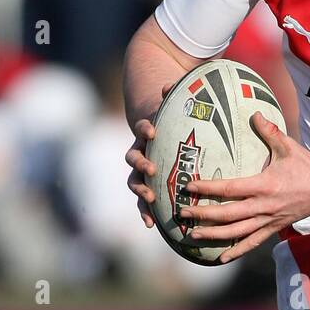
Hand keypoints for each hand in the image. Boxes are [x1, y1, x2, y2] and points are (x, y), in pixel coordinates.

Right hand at [125, 84, 171, 226]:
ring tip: (150, 200)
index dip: (145, 128)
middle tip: (151, 169)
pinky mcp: (146, 187)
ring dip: (141, 191)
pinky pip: (142, 201)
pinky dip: (144, 212)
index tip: (152, 131)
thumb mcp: (176, 109)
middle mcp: (139, 151)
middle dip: (141, 164)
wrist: (161, 135)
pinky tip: (151, 225)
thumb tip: (170, 83)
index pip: (141, 127)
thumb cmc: (175, 122)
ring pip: (134, 181)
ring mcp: (140, 171)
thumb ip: (174, 97)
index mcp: (146, 132)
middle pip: (133, 157)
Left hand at [179, 112, 309, 262]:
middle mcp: (264, 206)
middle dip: (203, 215)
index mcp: (264, 185)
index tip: (189, 187)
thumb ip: (269, 131)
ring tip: (193, 235)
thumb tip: (254, 112)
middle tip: (182, 214)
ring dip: (214, 235)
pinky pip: (252, 243)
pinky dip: (237, 251)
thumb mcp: (288, 146)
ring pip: (237, 232)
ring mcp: (269, 220)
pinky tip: (221, 259)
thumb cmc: (306, 166)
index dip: (208, 188)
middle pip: (228, 214)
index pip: (230, 188)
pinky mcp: (274, 228)